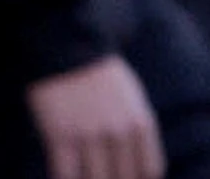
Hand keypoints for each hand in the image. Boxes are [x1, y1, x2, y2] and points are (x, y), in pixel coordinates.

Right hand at [26, 55, 163, 178]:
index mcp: (140, 122)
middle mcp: (119, 131)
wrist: (67, 44)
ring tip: (84, 173)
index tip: (123, 177)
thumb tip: (143, 170)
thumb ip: (138, 132)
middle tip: (102, 173)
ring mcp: (89, 134)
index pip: (149, 171)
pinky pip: (65, 175)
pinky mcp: (59, 135)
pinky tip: (64, 174)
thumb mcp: (132, 98)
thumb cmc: (100, 75)